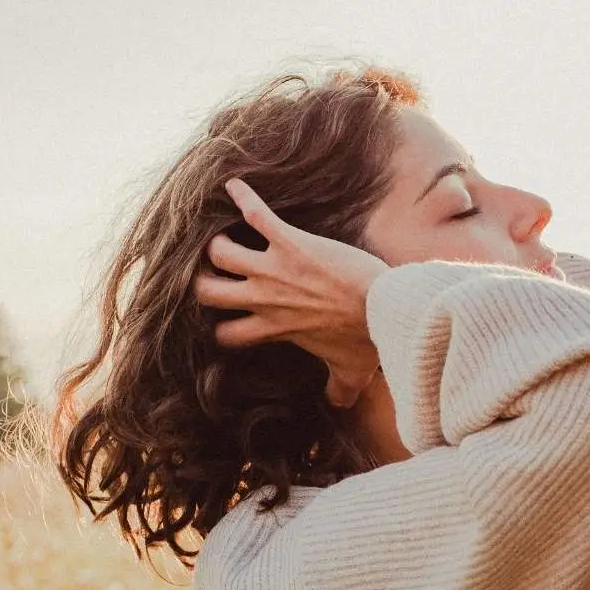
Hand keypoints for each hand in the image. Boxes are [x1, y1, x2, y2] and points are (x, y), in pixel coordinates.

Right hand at [193, 178, 391, 407]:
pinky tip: (235, 183)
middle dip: (204, 283)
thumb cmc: (369, 340)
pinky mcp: (291, 241)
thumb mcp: (350, 374)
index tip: (226, 320)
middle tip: (213, 275)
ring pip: (220, 253)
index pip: (225, 334)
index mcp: (273, 328)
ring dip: (219, 243)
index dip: (221, 328)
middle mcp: (264, 299)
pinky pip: (257, 214)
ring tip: (224, 237)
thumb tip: (338, 405)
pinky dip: (244, 197)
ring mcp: (274, 268)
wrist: (385, 307)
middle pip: (208, 292)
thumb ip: (338, 391)